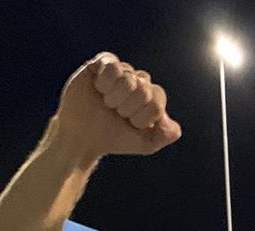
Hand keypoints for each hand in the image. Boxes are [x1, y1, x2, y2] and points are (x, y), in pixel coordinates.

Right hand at [49, 53, 181, 163]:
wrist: (85, 136)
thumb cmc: (115, 138)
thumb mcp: (146, 144)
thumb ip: (166, 134)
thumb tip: (169, 120)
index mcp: (152, 99)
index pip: (157, 101)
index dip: (142, 117)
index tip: (130, 124)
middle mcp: (140, 83)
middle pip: (144, 90)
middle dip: (128, 108)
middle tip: (116, 114)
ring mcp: (123, 72)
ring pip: (128, 79)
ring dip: (115, 98)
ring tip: (107, 103)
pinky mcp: (104, 63)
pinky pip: (113, 66)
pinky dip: (105, 83)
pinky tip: (99, 89)